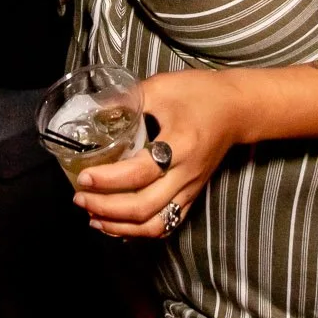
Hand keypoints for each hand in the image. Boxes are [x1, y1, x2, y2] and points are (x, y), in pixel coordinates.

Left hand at [71, 68, 248, 238]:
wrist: (237, 109)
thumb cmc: (199, 93)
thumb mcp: (161, 87)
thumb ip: (126, 99)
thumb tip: (91, 112)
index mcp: (180, 144)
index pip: (140, 172)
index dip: (108, 179)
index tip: (83, 177)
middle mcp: (186, 174)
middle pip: (144, 207)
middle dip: (106, 208)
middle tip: (80, 198)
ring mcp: (191, 189)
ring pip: (154, 224)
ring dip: (120, 226)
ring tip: (93, 217)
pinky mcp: (192, 196)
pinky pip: (166, 224)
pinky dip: (139, 231)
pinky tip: (118, 225)